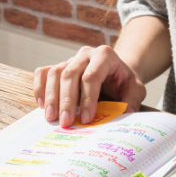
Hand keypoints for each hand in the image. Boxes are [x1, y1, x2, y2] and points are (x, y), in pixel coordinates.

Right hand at [32, 45, 146, 127]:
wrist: (116, 72)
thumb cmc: (124, 81)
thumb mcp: (136, 89)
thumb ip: (132, 100)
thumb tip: (125, 114)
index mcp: (105, 56)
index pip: (91, 76)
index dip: (87, 98)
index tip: (86, 119)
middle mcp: (85, 54)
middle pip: (69, 74)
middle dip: (66, 100)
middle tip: (65, 122)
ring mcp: (70, 59)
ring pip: (54, 73)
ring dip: (51, 97)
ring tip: (51, 117)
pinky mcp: (59, 67)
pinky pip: (43, 73)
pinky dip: (39, 88)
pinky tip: (42, 105)